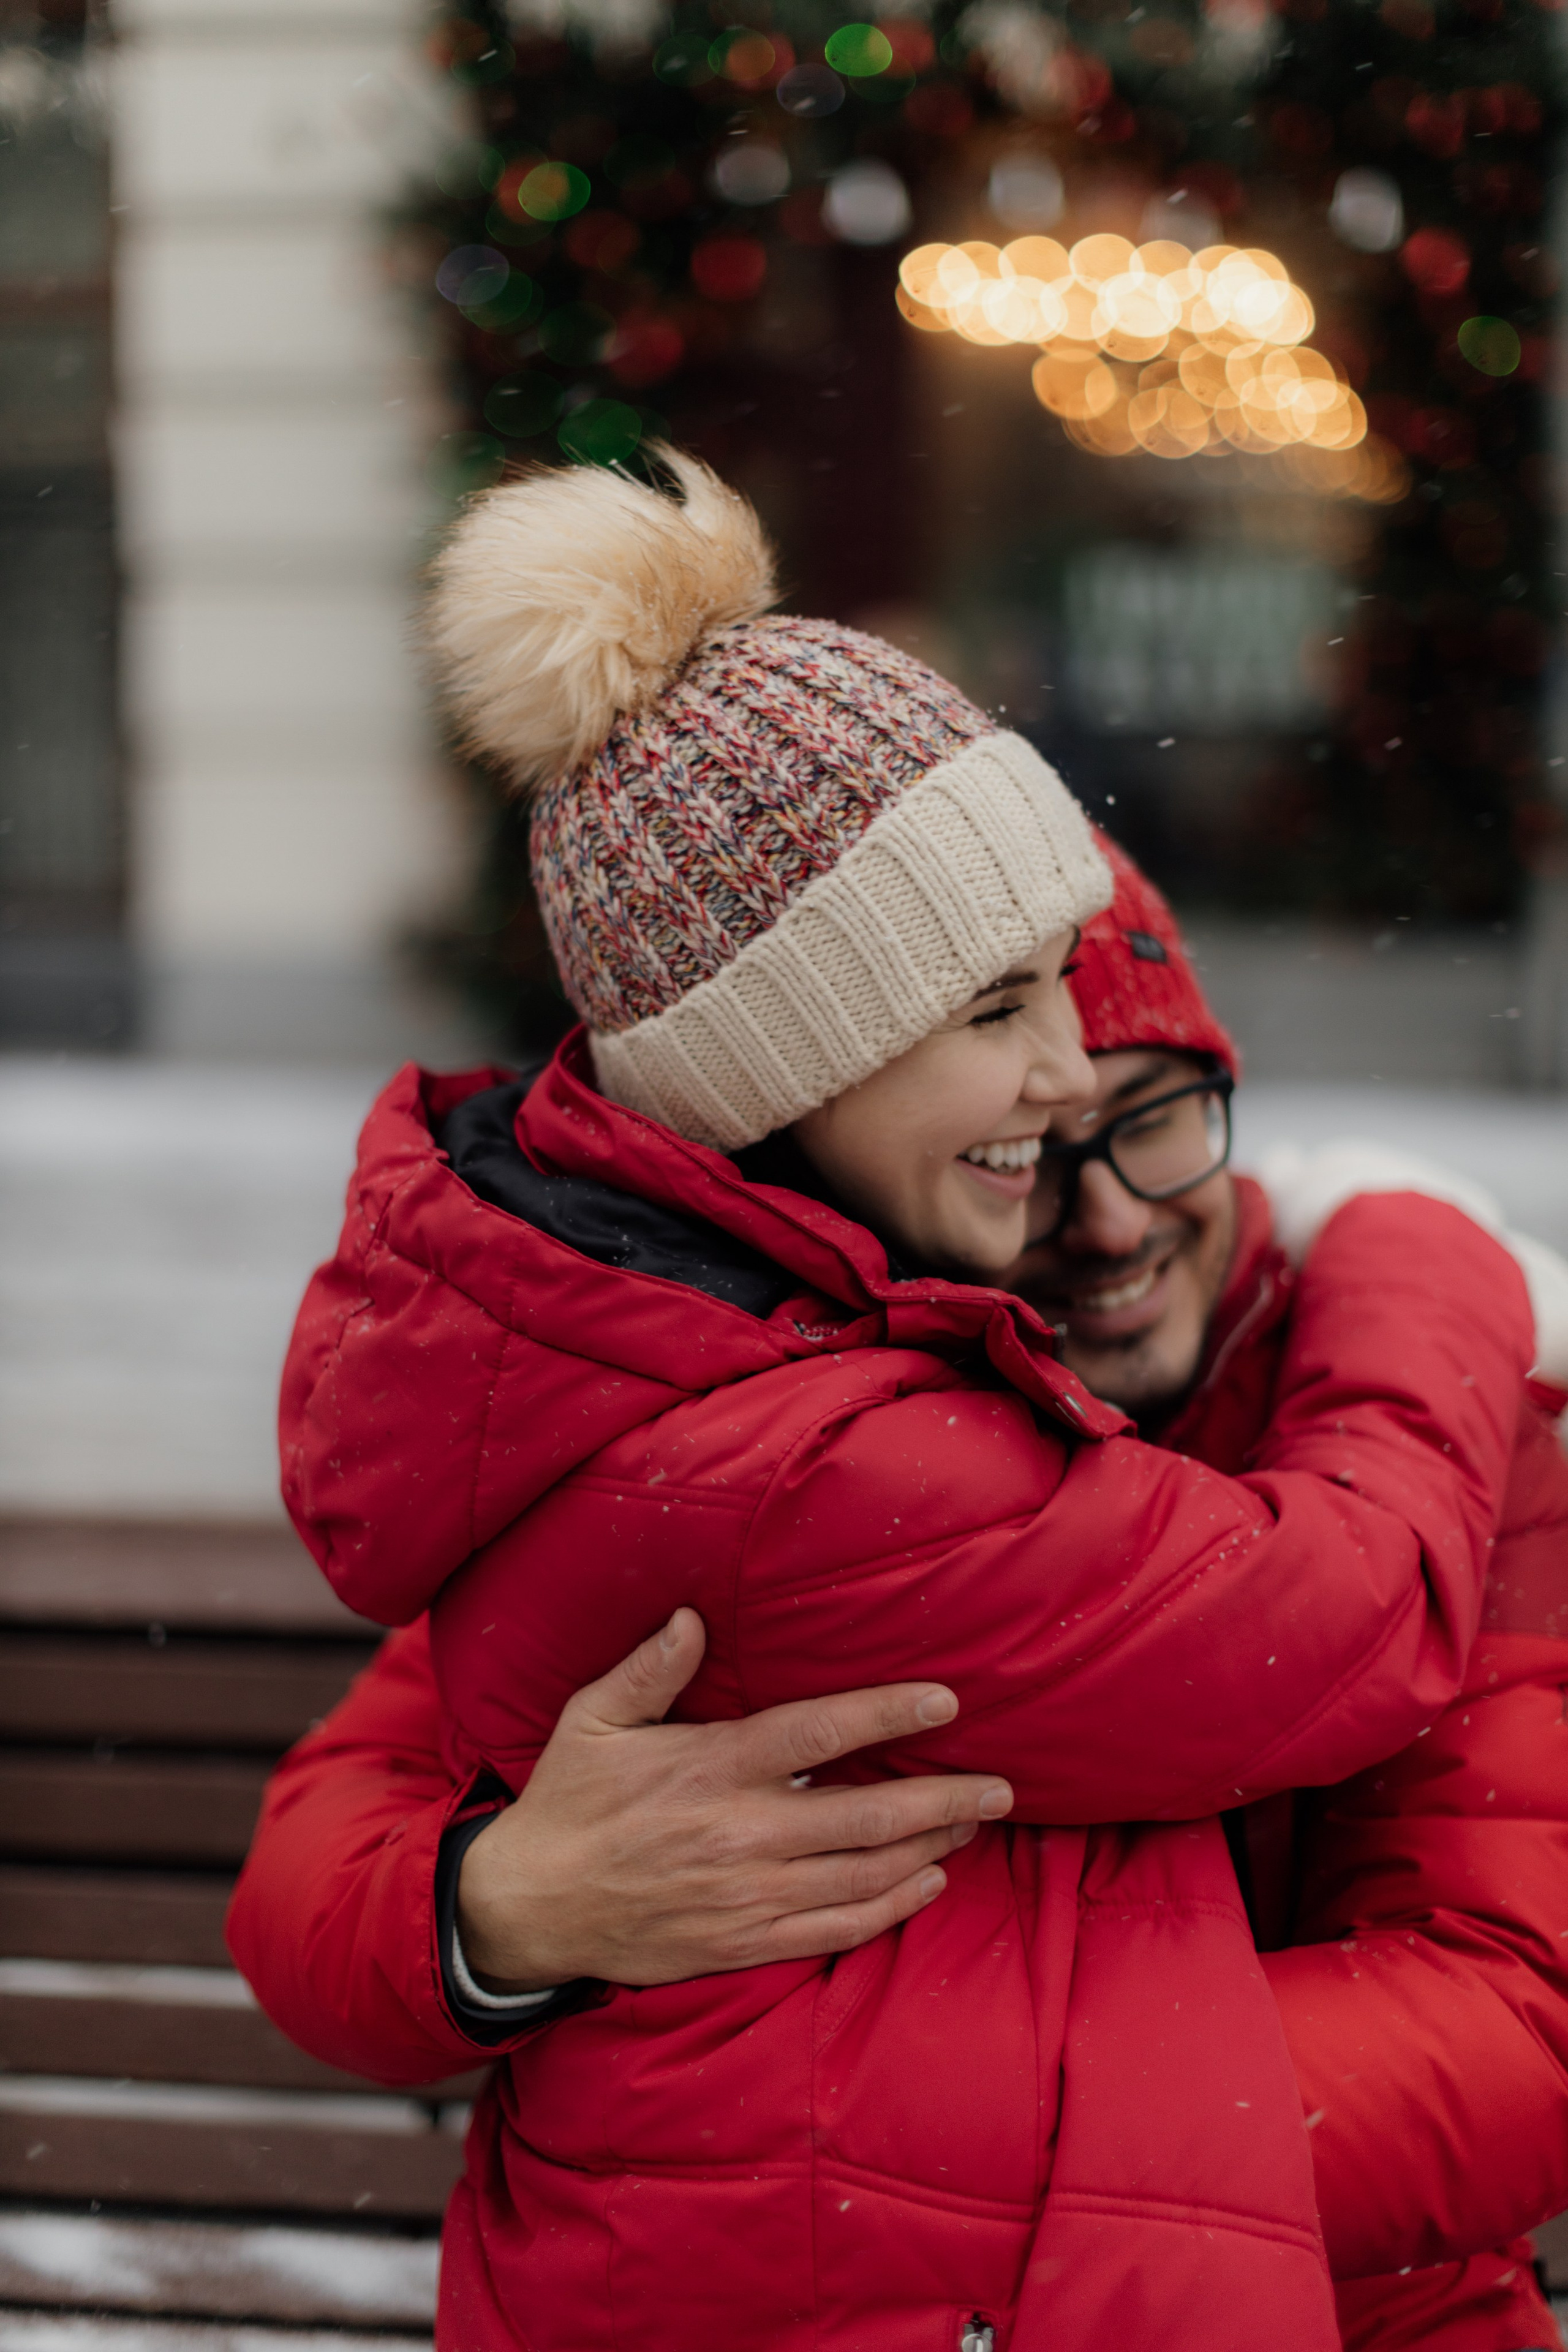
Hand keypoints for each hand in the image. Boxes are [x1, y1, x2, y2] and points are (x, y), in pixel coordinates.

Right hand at [456, 1608, 1011, 1992]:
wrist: (531, 1907)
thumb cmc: (569, 1802)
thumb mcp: (594, 1720)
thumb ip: (649, 1669)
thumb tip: (691, 1617)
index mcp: (710, 1769)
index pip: (816, 1735)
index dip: (884, 1714)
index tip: (944, 1700)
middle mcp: (739, 1834)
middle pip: (864, 1815)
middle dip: (941, 1797)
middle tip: (998, 1784)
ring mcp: (745, 1896)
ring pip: (862, 1876)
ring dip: (928, 1849)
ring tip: (973, 1823)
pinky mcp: (742, 1943)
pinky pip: (834, 1930)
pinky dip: (888, 1909)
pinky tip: (925, 1885)